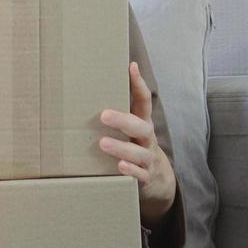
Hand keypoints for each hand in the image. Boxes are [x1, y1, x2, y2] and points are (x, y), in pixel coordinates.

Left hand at [99, 61, 176, 222]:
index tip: (131, 67)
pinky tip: (120, 166)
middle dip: (124, 120)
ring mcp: (147, 159)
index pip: (144, 102)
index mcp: (141, 124)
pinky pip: (141, 175)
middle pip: (142, 127)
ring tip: (103, 143)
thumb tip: (90, 88)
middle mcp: (146, 140)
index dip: (139, 84)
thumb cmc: (134, 147)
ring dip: (122, 147)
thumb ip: (116, 112)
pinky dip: (131, 170)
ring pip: (139, 152)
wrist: (158, 179)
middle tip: (104, 115)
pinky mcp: (145, 177)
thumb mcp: (130, 130)